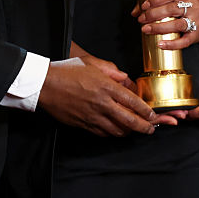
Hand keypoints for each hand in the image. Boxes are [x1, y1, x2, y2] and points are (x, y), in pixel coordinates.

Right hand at [68, 43, 182, 126]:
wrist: (45, 84)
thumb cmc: (67, 71)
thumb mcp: (92, 64)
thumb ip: (112, 71)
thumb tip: (124, 79)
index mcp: (106, 87)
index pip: (134, 102)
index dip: (147, 111)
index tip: (153, 115)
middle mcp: (102, 103)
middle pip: (130, 121)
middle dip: (144, 127)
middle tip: (150, 129)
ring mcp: (93, 116)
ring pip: (117, 131)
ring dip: (128, 132)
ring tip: (134, 130)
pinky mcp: (83, 124)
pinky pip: (102, 133)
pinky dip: (112, 133)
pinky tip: (115, 130)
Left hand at [132, 0, 198, 49]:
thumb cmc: (189, 8)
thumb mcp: (177, 0)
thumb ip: (155, 3)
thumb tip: (135, 12)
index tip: (144, 5)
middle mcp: (193, 7)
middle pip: (172, 9)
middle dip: (154, 14)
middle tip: (142, 19)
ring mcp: (196, 22)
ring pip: (177, 24)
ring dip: (159, 27)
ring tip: (146, 30)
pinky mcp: (196, 35)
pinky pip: (184, 41)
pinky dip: (172, 44)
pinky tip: (160, 44)